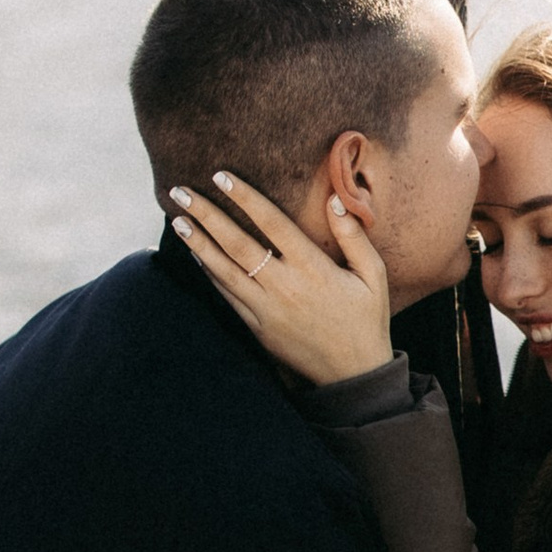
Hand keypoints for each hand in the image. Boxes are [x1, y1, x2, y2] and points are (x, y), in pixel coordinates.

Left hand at [171, 173, 396, 384]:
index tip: (221, 176)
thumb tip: (335, 200)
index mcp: (313, 269)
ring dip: (198, 244)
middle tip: (181, 192)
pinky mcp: (258, 328)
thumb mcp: (373, 275)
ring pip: (224, 270)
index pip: (272, 223)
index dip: (245, 197)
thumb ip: (354, 236)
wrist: (352, 375)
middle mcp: (285, 286)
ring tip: (178, 220)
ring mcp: (267, 309)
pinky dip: (209, 274)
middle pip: (237, 244)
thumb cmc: (365, 319)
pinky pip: (227, 296)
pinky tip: (195, 255)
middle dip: (207, 215)